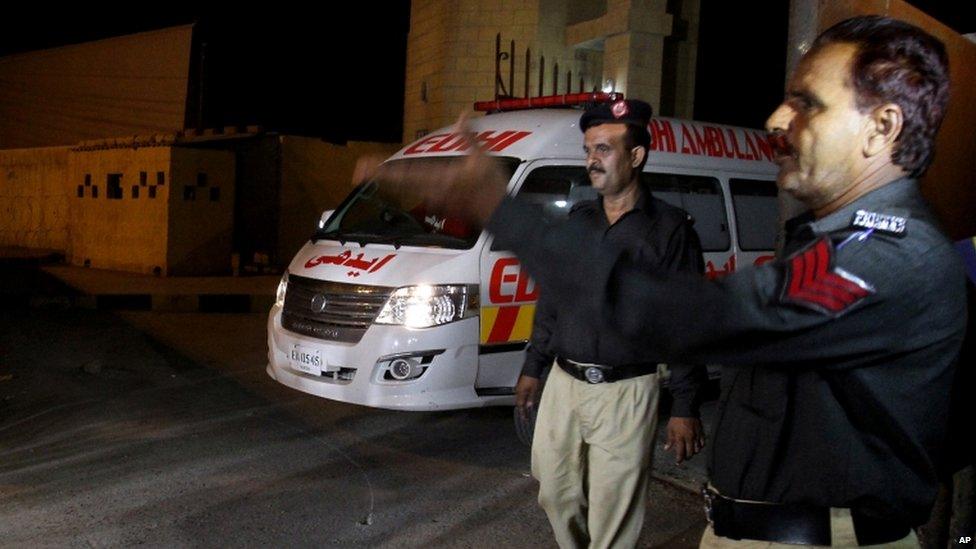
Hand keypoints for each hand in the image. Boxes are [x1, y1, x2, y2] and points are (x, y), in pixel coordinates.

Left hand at [351, 114, 508, 224]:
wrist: (499, 215)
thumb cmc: (492, 187)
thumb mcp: (483, 158)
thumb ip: (469, 137)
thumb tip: (462, 114)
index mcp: (437, 179)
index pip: (404, 175)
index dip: (383, 172)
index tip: (365, 168)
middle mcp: (430, 190)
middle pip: (399, 182)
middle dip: (378, 175)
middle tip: (357, 170)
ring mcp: (433, 198)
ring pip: (406, 187)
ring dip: (389, 178)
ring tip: (371, 171)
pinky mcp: (439, 202)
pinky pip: (416, 191)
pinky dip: (403, 183)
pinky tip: (395, 179)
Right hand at [514, 375, 541, 420]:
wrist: (532, 367)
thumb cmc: (533, 378)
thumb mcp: (534, 389)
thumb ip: (531, 398)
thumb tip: (529, 406)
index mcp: (520, 393)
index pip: (520, 405)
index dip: (523, 412)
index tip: (525, 418)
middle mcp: (518, 390)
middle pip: (519, 402)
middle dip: (522, 409)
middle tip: (525, 416)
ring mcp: (519, 387)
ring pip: (520, 398)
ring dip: (523, 404)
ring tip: (526, 409)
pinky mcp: (521, 384)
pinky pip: (521, 394)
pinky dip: (523, 398)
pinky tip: (527, 399)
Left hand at [664, 416, 704, 463]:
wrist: (685, 409)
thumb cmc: (676, 419)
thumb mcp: (670, 429)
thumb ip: (669, 440)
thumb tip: (667, 449)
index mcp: (680, 438)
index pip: (680, 452)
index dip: (679, 459)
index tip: (678, 462)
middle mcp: (689, 438)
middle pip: (690, 452)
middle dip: (687, 457)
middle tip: (685, 458)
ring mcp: (696, 436)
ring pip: (697, 449)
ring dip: (694, 452)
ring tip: (691, 452)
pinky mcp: (701, 432)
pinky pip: (702, 442)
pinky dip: (700, 446)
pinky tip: (698, 447)